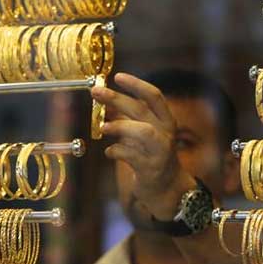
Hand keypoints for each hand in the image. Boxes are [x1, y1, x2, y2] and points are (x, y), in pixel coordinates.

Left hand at [91, 72, 196, 220]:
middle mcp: (165, 133)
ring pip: (143, 132)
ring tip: (103, 128)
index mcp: (166, 120)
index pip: (154, 96)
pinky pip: (131, 156)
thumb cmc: (151, 155)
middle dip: (117, 99)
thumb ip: (129, 119)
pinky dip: (116, 151)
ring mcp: (160, 151)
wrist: (166, 187)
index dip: (136, 84)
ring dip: (120, 126)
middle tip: (96, 92)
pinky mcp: (150, 168)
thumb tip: (104, 100)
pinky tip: (109, 152)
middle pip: (142, 110)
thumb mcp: (145, 133)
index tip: (118, 76)